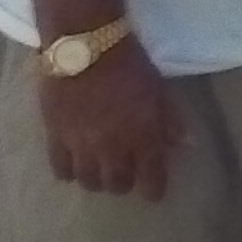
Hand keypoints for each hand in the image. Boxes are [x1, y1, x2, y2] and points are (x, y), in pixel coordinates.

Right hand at [40, 39, 181, 198]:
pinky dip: (69, 172)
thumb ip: (170, 120)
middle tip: (126, 176)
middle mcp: (112, 147)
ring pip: (89, 181)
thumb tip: (186, 145)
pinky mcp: (55, 137)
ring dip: (98, 180)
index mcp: (142, 135)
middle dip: (125, 184)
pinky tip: (74, 166)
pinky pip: (60, 169)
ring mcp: (81, 145)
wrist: (85, 45)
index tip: (154, 195)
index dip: (154, 189)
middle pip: (117, 183)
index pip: (151, 176)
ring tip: (101, 172)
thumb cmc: (129, 63)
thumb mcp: (159, 89)